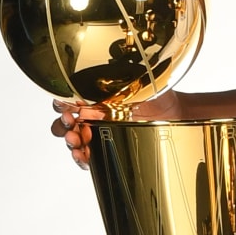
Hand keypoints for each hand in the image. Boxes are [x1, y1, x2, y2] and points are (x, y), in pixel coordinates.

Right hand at [49, 93, 181, 167]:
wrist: (174, 113)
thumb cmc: (155, 95)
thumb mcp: (133, 83)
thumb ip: (116, 80)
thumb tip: (102, 75)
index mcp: (93, 99)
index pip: (67, 102)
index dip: (61, 105)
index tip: (64, 106)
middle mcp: (93, 117)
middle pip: (66, 124)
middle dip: (64, 125)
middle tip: (71, 124)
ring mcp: (100, 135)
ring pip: (75, 142)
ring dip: (71, 142)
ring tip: (75, 141)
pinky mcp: (109, 151)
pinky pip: (91, 159)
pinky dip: (83, 159)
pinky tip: (82, 156)